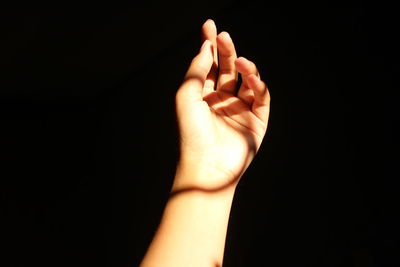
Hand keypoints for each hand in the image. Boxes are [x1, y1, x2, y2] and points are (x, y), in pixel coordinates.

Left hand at [174, 20, 269, 190]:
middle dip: (226, 51)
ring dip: (245, 67)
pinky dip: (258, 85)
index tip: (210, 26)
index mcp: (203, 97)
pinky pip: (261, 97)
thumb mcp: (187, 95)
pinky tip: (252, 77)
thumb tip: (206, 46)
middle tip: (224, 36)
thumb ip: (198, 69)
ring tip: (240, 61)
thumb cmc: (191, 132)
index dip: (210, 46)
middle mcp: (222, 101)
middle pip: (228, 69)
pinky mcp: (257, 121)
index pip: (209, 66)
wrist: (207, 165)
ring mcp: (240, 110)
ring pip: (247, 81)